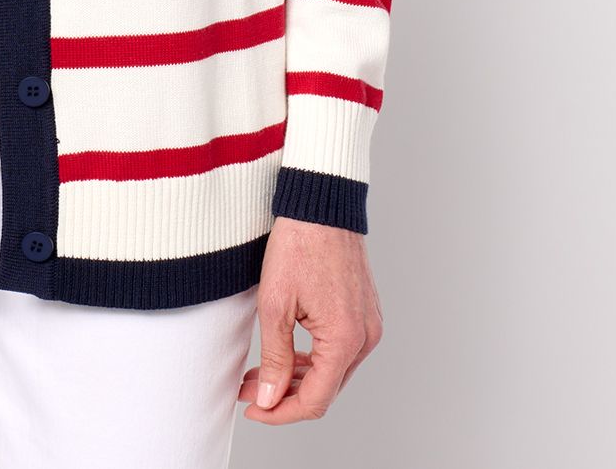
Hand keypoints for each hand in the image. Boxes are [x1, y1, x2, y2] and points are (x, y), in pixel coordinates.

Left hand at [239, 216, 382, 425]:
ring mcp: (368, 325)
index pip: (314, 400)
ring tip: (259, 374)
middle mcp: (365, 337)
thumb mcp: (274, 304)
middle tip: (248, 390)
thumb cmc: (299, 244)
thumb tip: (270, 399)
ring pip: (332, 372)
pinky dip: (312, 359)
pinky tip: (284, 355)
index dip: (280, 412)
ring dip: (296, 378)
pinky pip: (339, 351)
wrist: (321, 203)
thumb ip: (274, 358)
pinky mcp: (364, 314)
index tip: (252, 408)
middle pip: (325, 390)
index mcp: (345, 339)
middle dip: (284, 396)